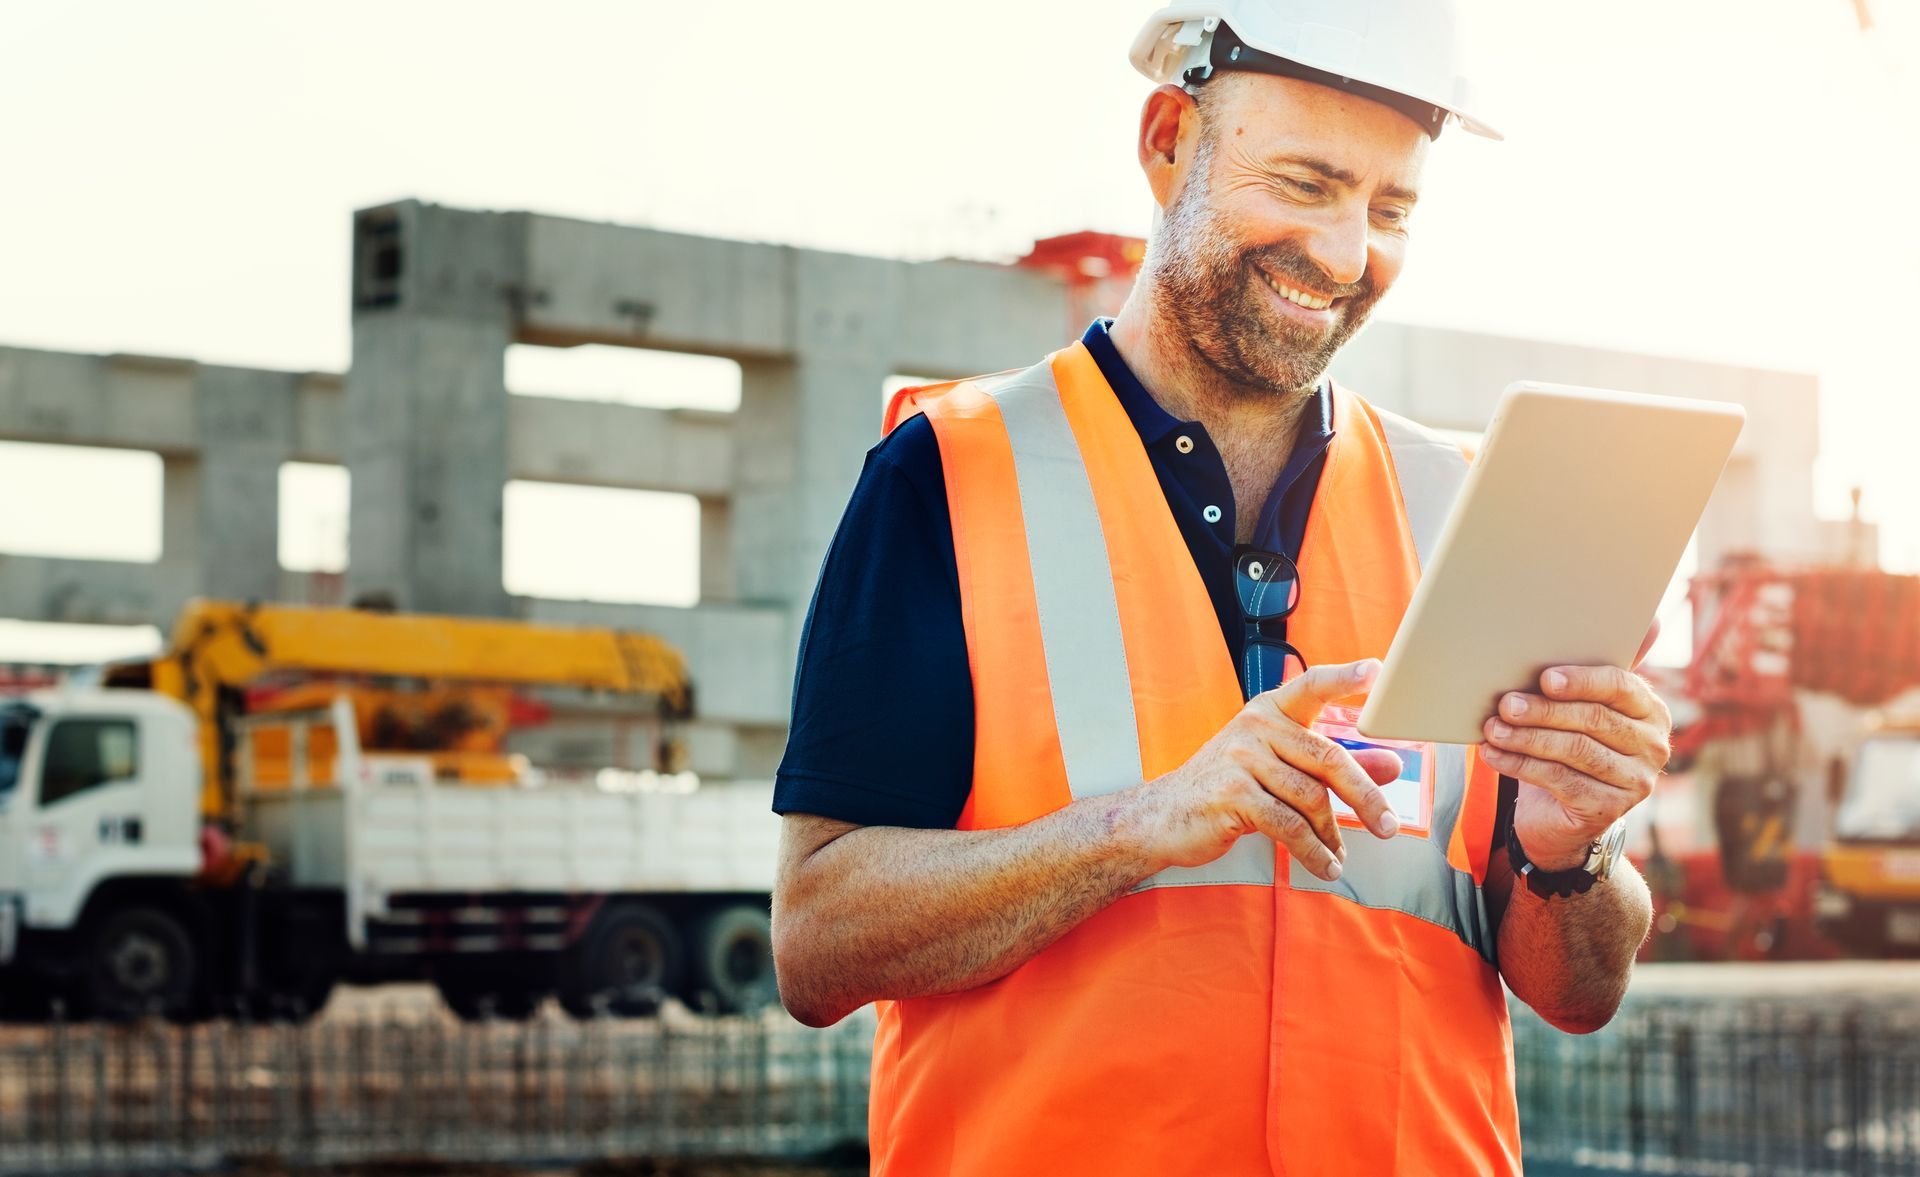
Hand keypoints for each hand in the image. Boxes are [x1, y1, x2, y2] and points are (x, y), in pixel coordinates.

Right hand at [1126, 660, 1405, 881]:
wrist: (1163, 816)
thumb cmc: (1227, 788)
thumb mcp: (1281, 770)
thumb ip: (1334, 766)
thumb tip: (1392, 765)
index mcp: (1269, 710)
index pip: (1312, 685)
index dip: (1344, 677)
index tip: (1376, 670)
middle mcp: (1255, 726)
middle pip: (1327, 758)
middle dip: (1364, 796)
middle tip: (1390, 825)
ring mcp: (1241, 758)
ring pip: (1310, 798)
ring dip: (1332, 834)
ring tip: (1339, 855)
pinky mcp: (1232, 793)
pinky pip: (1288, 825)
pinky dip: (1313, 851)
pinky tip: (1324, 865)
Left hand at [1479, 619, 1672, 869]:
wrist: (1563, 811)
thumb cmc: (1570, 743)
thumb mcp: (1582, 707)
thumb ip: (1594, 671)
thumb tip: (1647, 619)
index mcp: (1650, 710)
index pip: (1621, 687)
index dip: (1582, 681)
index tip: (1544, 678)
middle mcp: (1653, 746)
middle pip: (1594, 720)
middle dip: (1544, 710)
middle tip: (1505, 703)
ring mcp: (1636, 782)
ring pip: (1575, 751)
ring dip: (1527, 738)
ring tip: (1492, 728)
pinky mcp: (1608, 810)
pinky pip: (1559, 780)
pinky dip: (1520, 765)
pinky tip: (1493, 754)